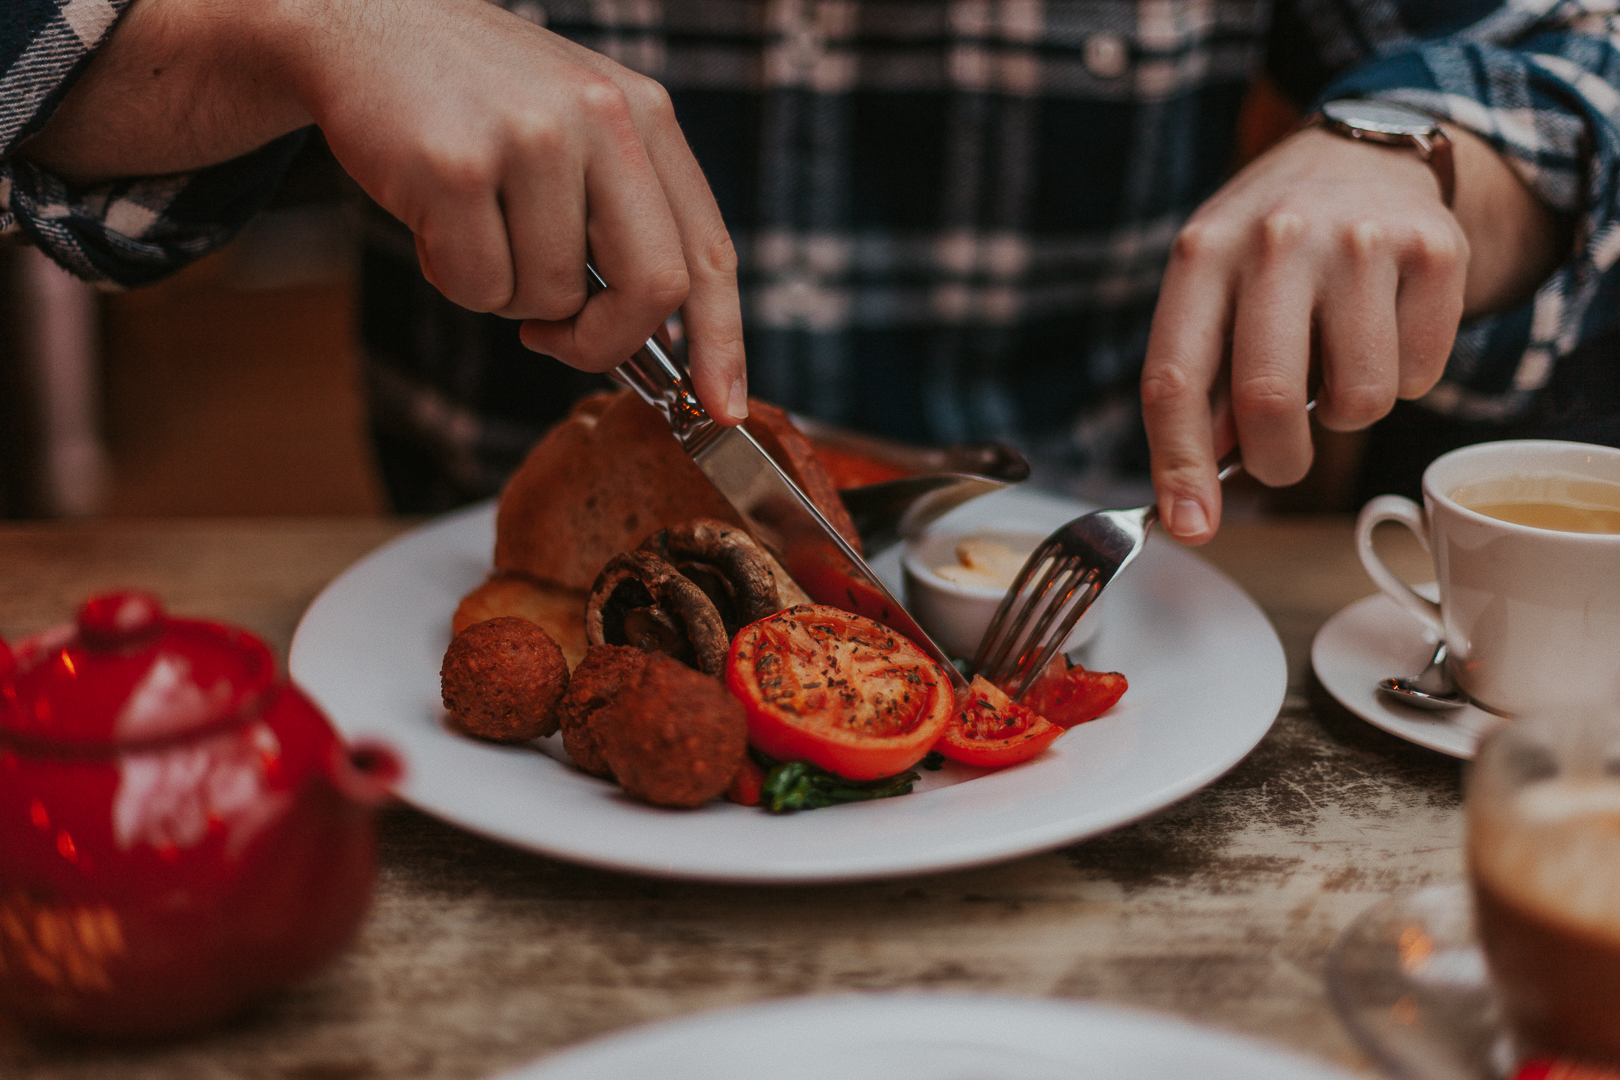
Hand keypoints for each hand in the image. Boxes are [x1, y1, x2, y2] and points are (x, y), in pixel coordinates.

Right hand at [22, 0, 748, 422]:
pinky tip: (434, 218)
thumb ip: (626, 218)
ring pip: (550, 297)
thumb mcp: (577, 130)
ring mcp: (532, 138)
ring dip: (506, 294)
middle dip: (606, 341)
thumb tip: (660, 342)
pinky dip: (452, 278)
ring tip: (476, 226)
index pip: (708, 251)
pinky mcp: (457, 165)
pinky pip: (477, 286)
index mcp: (646, 116)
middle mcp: (603, 118)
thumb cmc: (479, 100)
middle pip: (652, 288)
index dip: (722, 342)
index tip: (721, 409)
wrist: (364, 19)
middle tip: (557, 340)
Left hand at [1141, 127, 1468, 542]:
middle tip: (1283, 460)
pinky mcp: (1435, 250)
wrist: (1362, 158)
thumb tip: (1192, 495)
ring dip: (1346, 414)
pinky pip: (1420, 375)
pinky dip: (1403, 379)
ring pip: (1358, 401)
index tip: (1189, 526)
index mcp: (1201, 253)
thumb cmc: (1268, 253)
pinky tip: (1383, 330)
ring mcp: (1361, 240)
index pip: (1175, 379)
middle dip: (1276, 460)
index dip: (1178, 464)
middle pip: (1268, 401)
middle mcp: (1277, 239)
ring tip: (1337, 365)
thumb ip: (1200, 384)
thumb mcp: (1210, 291)